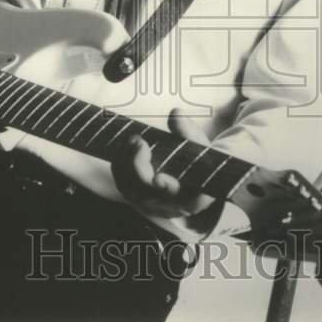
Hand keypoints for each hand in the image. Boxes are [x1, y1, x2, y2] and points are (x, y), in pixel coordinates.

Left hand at [111, 108, 216, 223]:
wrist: (195, 179)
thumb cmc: (200, 162)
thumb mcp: (201, 146)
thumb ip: (189, 132)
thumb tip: (176, 114)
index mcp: (194, 197)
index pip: (180, 198)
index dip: (167, 190)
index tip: (159, 178)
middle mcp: (171, 207)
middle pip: (147, 194)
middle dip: (138, 166)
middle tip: (139, 141)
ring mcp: (152, 206)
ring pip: (130, 190)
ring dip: (126, 163)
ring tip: (133, 139)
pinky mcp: (138, 200)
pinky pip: (123, 186)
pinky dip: (121, 166)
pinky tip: (126, 147)